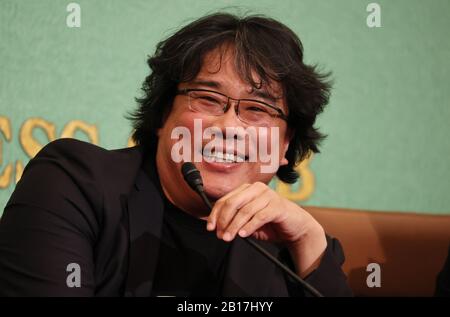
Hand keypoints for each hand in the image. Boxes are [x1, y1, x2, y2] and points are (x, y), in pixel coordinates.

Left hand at [206, 182, 326, 276]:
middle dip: (224, 220)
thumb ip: (233, 220)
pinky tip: (243, 234)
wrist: (295, 226)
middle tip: (221, 235)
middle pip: (233, 203)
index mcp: (247, 189)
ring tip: (229, 237)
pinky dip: (249, 226)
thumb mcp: (248, 221)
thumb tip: (213, 225)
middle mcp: (256, 189)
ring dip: (234, 226)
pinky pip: (259, 217)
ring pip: (245, 211)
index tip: (210, 227)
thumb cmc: (270, 223)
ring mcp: (268, 195)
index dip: (215, 214)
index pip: (225, 199)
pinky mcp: (277, 206)